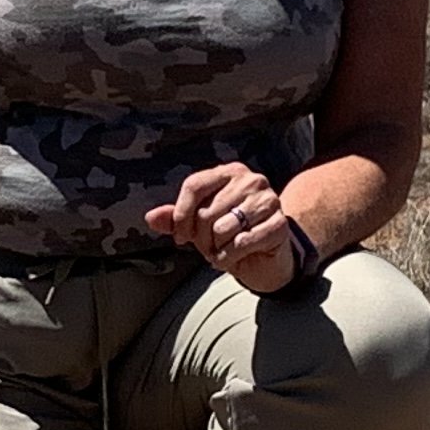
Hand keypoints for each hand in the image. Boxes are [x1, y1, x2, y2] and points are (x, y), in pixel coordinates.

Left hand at [147, 162, 300, 294]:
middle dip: (201, 238)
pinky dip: (231, 257)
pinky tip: (235, 257)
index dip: (181, 215)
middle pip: (206, 211)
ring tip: (223, 250)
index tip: (180, 237)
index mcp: (229, 173)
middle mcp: (251, 181)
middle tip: (209, 247)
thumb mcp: (199, 225)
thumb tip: (151, 217)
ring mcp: (268, 201)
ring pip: (223, 228)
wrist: (266, 257)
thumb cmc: (230, 235)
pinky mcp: (279, 224)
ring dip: (217, 249)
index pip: (194, 185)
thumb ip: (176, 219)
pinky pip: (241, 243)